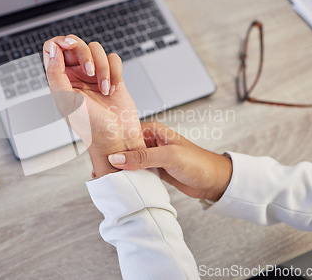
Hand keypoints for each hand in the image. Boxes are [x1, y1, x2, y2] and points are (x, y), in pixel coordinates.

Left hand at [43, 35, 145, 177]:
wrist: (116, 137)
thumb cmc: (89, 125)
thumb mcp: (66, 101)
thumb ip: (55, 73)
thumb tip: (54, 49)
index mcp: (59, 78)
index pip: (53, 48)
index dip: (60, 42)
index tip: (69, 47)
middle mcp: (75, 73)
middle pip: (76, 43)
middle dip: (84, 54)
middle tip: (89, 72)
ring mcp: (94, 73)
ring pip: (97, 48)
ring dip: (103, 68)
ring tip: (104, 88)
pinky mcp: (112, 74)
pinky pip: (114, 58)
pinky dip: (115, 71)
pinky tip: (113, 88)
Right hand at [107, 121, 232, 200]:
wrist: (214, 181)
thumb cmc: (198, 163)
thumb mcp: (169, 157)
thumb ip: (142, 157)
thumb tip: (117, 159)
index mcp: (152, 129)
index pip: (124, 134)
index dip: (111, 143)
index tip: (97, 153)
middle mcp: (149, 140)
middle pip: (123, 147)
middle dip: (112, 157)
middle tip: (97, 167)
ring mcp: (151, 155)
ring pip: (128, 161)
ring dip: (119, 168)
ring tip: (103, 175)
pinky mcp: (153, 169)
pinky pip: (136, 171)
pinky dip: (128, 176)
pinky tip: (118, 181)